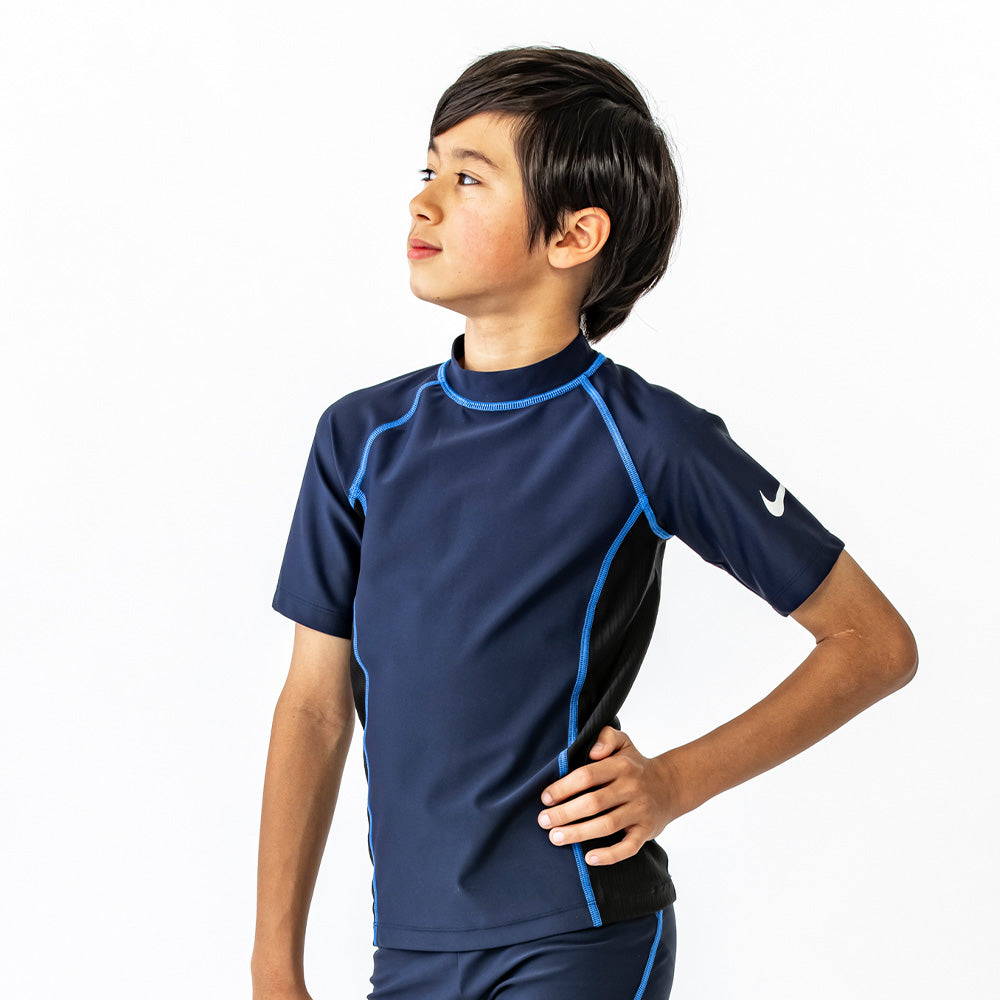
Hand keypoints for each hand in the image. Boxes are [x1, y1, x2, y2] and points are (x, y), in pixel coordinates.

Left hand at [538, 725, 677, 865]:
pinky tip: (589, 858)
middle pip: (593, 803)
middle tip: (543, 821)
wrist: (670, 786)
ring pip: (606, 825)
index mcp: (621, 766)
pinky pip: (628, 847)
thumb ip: (606, 737)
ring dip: (578, 834)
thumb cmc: (635, 765)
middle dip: (564, 813)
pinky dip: (609, 855)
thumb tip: (593, 751)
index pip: (587, 776)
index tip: (545, 798)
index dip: (563, 788)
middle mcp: (631, 788)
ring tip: (556, 837)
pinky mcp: (646, 831)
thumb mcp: (623, 742)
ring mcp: (640, 811)